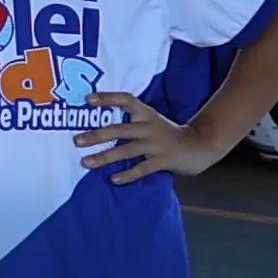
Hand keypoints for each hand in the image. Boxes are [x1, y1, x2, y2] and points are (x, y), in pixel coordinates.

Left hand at [77, 94, 233, 184]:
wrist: (201, 145)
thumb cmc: (167, 134)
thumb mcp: (151, 121)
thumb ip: (131, 121)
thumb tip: (97, 125)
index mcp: (146, 114)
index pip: (127, 100)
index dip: (108, 98)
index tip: (88, 99)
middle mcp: (150, 126)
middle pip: (120, 129)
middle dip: (97, 135)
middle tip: (77, 141)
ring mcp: (157, 144)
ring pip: (127, 150)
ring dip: (105, 157)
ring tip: (86, 162)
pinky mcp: (164, 160)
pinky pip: (142, 168)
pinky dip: (128, 174)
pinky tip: (113, 179)